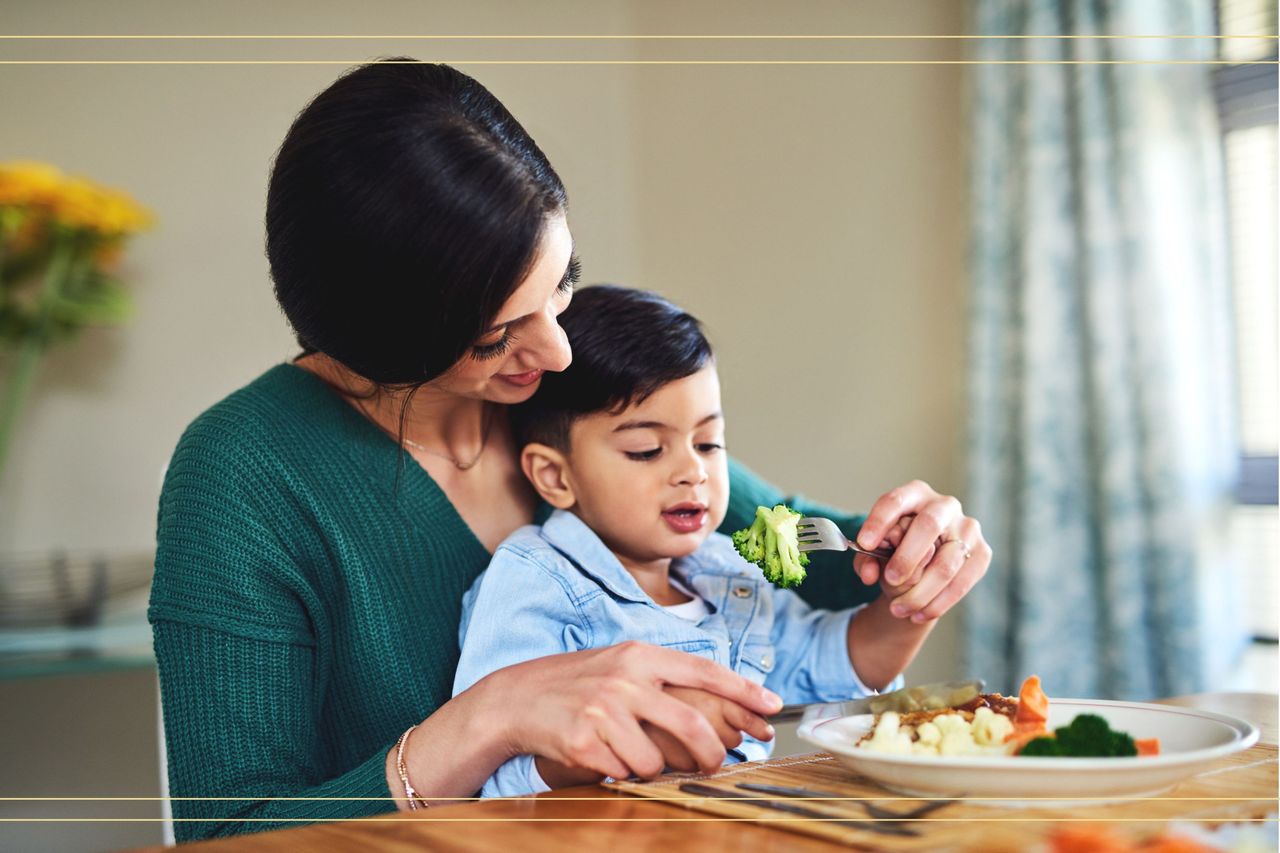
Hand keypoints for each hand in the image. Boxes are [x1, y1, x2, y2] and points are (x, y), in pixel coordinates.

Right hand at [486, 641, 782, 781]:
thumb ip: (661, 681)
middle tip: (714, 765)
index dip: (742, 690)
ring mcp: (605, 710)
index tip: (772, 706)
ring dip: (648, 766)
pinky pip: (623, 773)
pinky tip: (598, 753)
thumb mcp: (620, 666)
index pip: (704, 671)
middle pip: (691, 725)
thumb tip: (712, 706)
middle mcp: (626, 679)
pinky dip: (617, 772)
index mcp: (640, 656)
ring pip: (656, 760)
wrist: (516, 697)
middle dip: (711, 754)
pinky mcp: (586, 741)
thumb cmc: (577, 684)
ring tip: (624, 750)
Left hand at [851, 479, 990, 622]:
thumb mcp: (875, 550)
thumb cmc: (897, 548)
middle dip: (907, 556)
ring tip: (898, 609)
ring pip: (947, 562)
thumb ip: (865, 558)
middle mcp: (945, 506)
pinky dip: (940, 602)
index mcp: (915, 494)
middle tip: (890, 579)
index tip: (865, 544)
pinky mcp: (982, 553)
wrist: (927, 560)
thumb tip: (869, 573)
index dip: (879, 521)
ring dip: (922, 592)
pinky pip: (963, 581)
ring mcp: (968, 528)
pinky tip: (920, 615)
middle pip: (929, 525)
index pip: (895, 501)